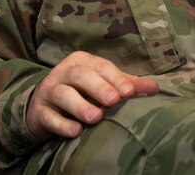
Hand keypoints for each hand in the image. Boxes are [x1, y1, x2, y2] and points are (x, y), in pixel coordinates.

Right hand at [25, 51, 157, 141]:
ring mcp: (49, 92)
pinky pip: (50, 117)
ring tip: (95, 117)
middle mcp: (64, 72)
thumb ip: (126, 85)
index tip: (129, 92)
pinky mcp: (39, 112)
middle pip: (81, 76)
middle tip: (113, 100)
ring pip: (63, 94)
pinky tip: (75, 132)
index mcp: (81, 62)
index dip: (115, 78)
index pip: (101, 66)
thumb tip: (155, 88)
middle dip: (98, 87)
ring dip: (79, 105)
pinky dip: (62, 125)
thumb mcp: (101, 84)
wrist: (43, 106)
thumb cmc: (80, 92)